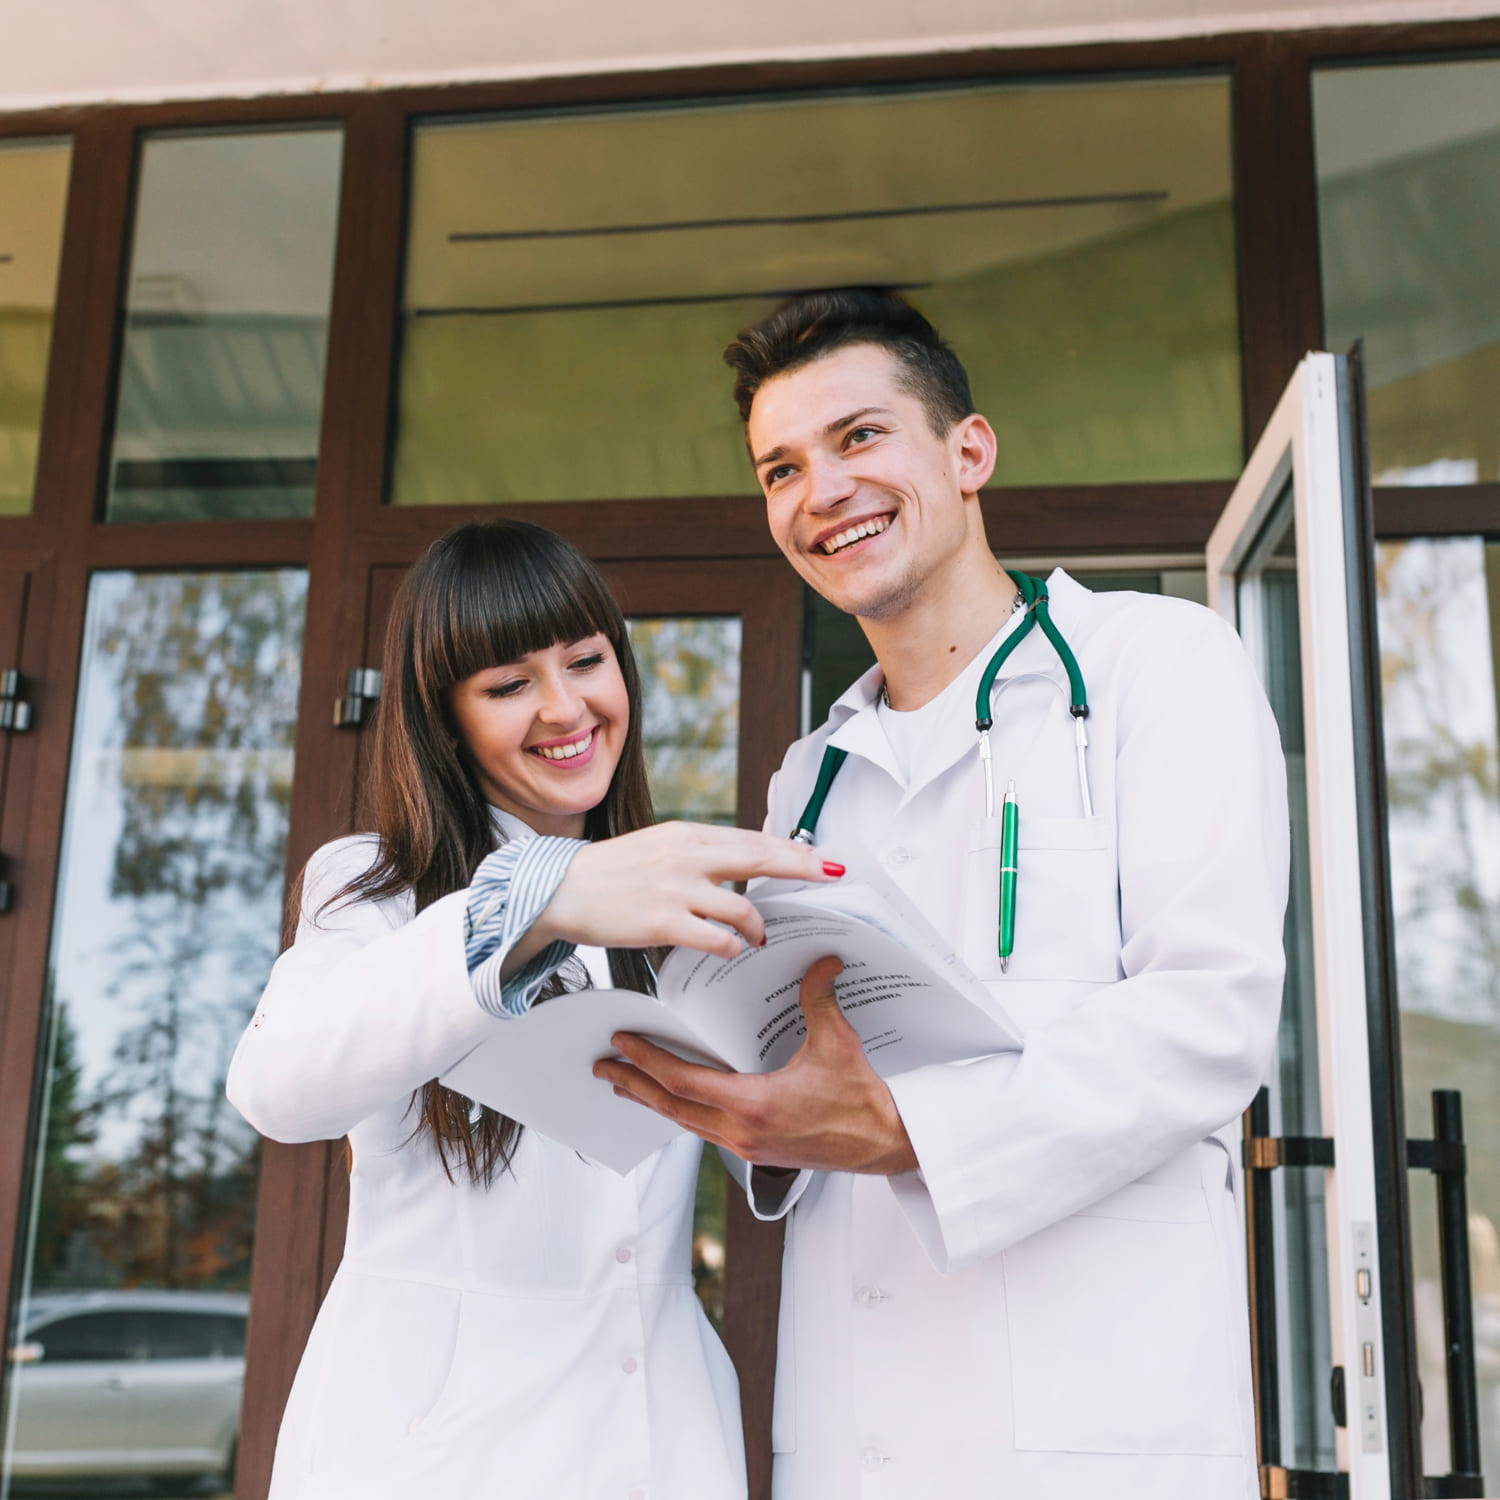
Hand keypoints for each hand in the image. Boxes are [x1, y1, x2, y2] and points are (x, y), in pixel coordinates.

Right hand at [530, 822, 841, 959]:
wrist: (559, 890)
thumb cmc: (611, 873)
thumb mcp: (658, 848)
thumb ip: (699, 853)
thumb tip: (745, 859)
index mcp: (686, 835)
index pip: (751, 839)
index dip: (792, 849)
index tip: (822, 857)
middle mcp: (685, 856)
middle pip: (759, 859)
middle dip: (802, 867)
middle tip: (831, 875)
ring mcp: (674, 889)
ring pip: (742, 906)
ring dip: (759, 926)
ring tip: (761, 936)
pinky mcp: (662, 923)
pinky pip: (715, 938)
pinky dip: (732, 946)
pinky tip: (733, 949)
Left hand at [593, 956, 918, 1175]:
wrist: (884, 1144)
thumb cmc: (862, 1102)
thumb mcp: (838, 1043)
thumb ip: (820, 998)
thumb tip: (820, 961)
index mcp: (754, 1105)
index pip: (684, 1081)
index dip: (648, 1061)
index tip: (623, 1043)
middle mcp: (742, 1132)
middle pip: (672, 1107)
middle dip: (634, 1085)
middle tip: (605, 1066)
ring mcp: (747, 1146)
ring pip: (685, 1123)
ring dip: (654, 1101)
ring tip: (628, 1084)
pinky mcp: (757, 1153)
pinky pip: (705, 1131)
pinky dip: (682, 1113)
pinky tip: (676, 1102)